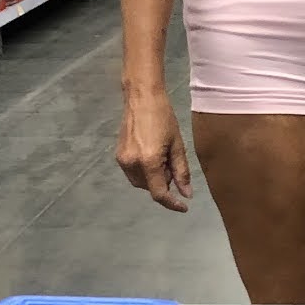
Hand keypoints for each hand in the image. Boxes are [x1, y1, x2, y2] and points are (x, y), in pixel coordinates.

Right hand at [117, 90, 191, 210]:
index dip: (172, 203)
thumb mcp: (177, 145)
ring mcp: (122, 160)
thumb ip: (182, 172)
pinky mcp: (118, 156)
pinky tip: (152, 155)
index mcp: (149, 161)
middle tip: (172, 163)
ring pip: (141, 182)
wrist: (142, 98)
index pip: (160, 193)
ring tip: (162, 157)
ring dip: (154, 178)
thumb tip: (186, 194)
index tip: (183, 207)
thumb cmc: (164, 118)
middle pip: (150, 188)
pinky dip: (145, 171)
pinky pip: (133, 173)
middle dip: (164, 182)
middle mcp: (132, 164)